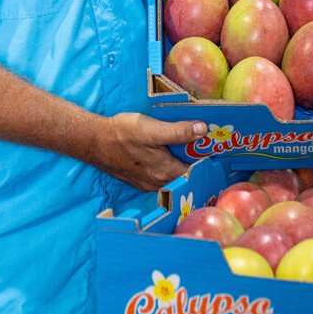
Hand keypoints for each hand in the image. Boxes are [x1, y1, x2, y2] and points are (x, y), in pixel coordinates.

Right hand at [88, 113, 204, 191]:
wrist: (94, 142)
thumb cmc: (123, 133)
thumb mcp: (152, 129)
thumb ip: (178, 132)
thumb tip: (203, 129)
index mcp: (166, 171)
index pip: (197, 172)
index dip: (208, 161)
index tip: (218, 150)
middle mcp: (159, 182)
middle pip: (186, 177)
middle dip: (198, 165)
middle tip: (208, 149)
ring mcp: (148, 184)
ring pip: (173, 179)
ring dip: (183, 169)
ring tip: (193, 154)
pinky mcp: (139, 181)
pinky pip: (161, 180)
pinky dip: (170, 171)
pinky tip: (170, 160)